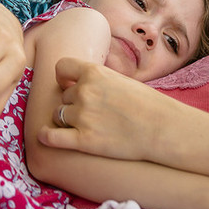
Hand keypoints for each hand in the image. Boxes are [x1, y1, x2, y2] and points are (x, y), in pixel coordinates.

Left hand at [37, 57, 176, 160]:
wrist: (164, 128)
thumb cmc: (148, 105)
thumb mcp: (121, 80)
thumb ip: (97, 80)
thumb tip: (78, 83)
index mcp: (94, 73)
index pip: (61, 67)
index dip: (62, 78)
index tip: (66, 85)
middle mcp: (84, 92)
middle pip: (63, 96)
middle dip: (73, 104)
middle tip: (91, 113)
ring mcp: (83, 116)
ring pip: (59, 114)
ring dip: (66, 119)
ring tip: (82, 125)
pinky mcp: (84, 140)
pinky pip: (52, 137)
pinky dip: (46, 136)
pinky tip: (44, 136)